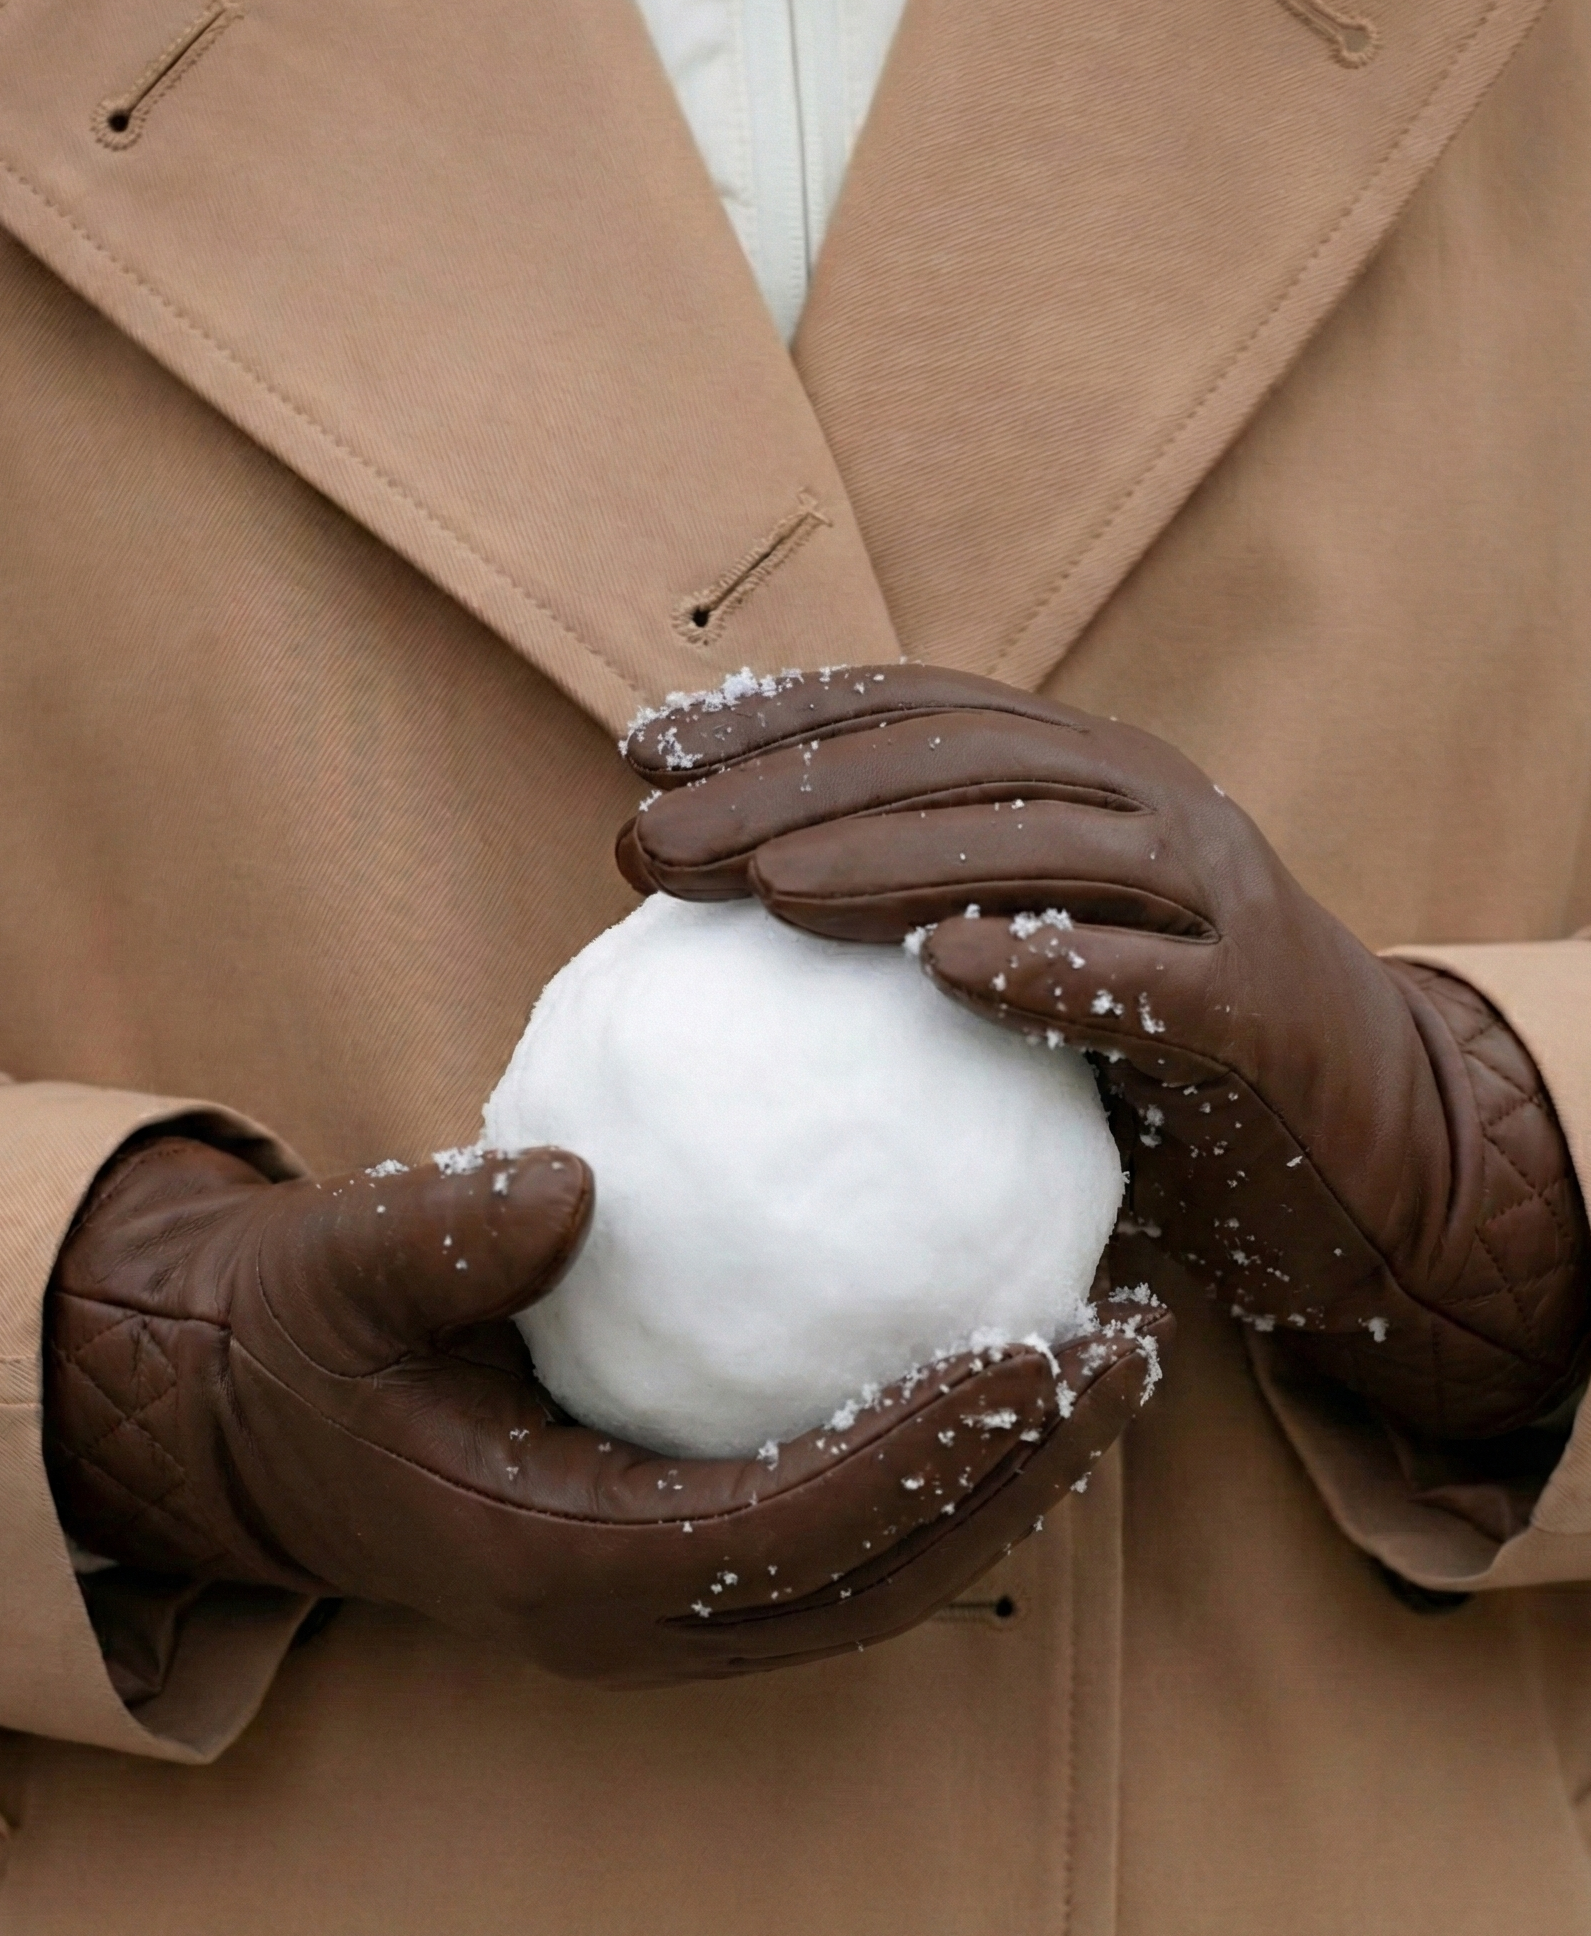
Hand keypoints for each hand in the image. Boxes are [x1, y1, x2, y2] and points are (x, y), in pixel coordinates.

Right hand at [45, 1130, 1165, 1681]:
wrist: (261, 1433)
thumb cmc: (298, 1345)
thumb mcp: (329, 1276)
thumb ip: (432, 1243)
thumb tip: (576, 1184)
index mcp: (559, 1564)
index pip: (780, 1531)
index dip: (915, 1459)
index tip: (1026, 1352)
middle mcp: (635, 1616)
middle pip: (876, 1579)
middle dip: (1017, 1483)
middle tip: (1126, 1352)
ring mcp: (670, 1605)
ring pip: (883, 1575)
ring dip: (1008, 1483)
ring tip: (1112, 1355)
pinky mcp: (690, 1561)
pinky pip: (846, 1526)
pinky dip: (941, 1462)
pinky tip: (1010, 1350)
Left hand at [620, 664, 1590, 1439]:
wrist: (1360, 1150)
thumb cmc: (1155, 1065)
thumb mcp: (1029, 968)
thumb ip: (919, 929)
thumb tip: (720, 949)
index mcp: (1079, 776)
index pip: (912, 716)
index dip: (776, 721)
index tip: (641, 761)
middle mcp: (1147, 802)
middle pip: (958, 762)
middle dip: (793, 789)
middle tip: (652, 847)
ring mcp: (1214, 894)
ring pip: (1050, 839)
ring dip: (900, 857)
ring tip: (769, 892)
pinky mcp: (1266, 1007)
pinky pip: (1158, 980)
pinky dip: (1057, 965)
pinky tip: (945, 972)